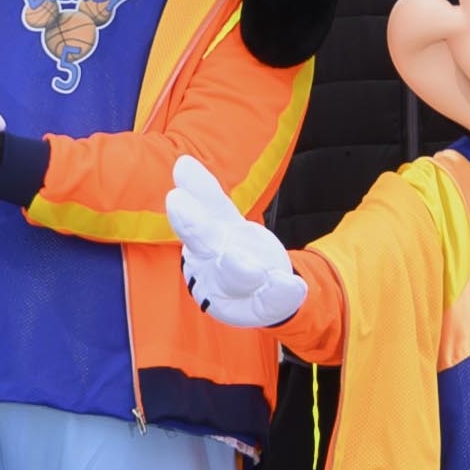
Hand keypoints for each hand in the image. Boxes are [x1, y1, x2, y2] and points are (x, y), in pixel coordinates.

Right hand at [161, 164, 313, 331]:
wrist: (262, 288)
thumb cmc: (233, 250)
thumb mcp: (222, 221)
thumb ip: (205, 195)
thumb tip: (182, 163)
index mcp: (202, 244)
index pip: (194, 225)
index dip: (187, 215)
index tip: (176, 197)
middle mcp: (212, 267)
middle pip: (206, 250)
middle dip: (199, 231)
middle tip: (189, 215)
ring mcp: (238, 289)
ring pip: (236, 278)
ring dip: (241, 269)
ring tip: (254, 267)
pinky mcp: (262, 306)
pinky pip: (272, 300)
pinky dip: (282, 293)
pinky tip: (294, 286)